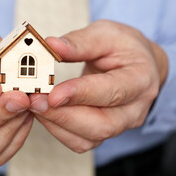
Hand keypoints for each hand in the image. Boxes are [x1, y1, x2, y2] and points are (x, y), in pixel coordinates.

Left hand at [29, 20, 167, 152]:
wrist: (136, 63)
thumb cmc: (123, 47)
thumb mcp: (106, 33)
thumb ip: (80, 42)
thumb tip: (51, 45)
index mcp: (140, 79)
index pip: (112, 92)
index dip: (81, 94)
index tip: (53, 93)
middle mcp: (135, 108)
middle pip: (101, 125)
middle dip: (64, 115)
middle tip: (35, 101)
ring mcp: (121, 124)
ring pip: (88, 138)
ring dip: (57, 124)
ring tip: (35, 104)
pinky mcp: (105, 131)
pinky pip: (80, 141)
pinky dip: (58, 129)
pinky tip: (44, 112)